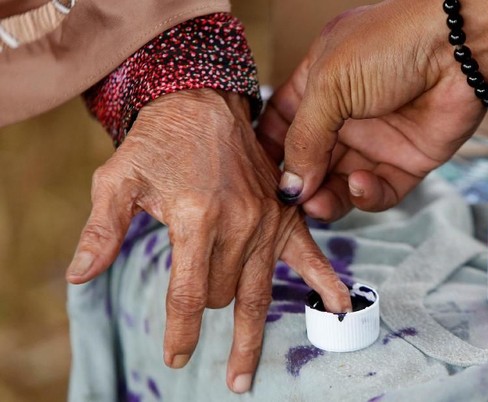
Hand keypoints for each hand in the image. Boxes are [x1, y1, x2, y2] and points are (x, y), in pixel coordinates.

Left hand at [65, 89, 350, 392]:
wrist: (204, 103)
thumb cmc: (158, 142)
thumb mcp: (118, 179)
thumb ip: (103, 230)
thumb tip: (79, 277)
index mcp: (197, 219)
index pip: (187, 295)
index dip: (179, 333)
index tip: (175, 357)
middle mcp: (238, 225)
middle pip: (220, 296)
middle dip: (201, 306)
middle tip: (191, 298)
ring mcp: (267, 222)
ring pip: (257, 294)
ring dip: (250, 337)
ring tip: (242, 376)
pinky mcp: (285, 215)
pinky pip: (311, 256)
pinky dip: (326, 283)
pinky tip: (341, 309)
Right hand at [257, 0, 487, 221]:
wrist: (459, 47)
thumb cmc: (390, 46)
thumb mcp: (330, 85)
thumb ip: (304, 138)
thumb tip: (290, 185)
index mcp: (319, 84)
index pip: (283, 123)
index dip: (269, 150)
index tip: (255, 176)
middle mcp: (345, 114)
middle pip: (310, 161)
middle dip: (298, 185)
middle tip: (289, 204)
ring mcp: (376, 139)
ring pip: (340, 184)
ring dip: (327, 198)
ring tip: (317, 205)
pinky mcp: (407, 161)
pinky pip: (379, 191)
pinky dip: (366, 195)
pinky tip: (360, 183)